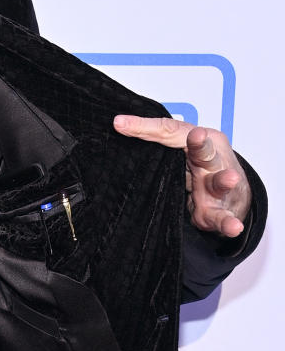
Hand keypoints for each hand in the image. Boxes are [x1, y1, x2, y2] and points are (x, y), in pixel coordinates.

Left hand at [113, 115, 250, 238]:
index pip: (170, 132)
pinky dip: (230, 223)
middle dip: (200, 144)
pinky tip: (234, 226)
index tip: (120, 123)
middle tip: (197, 136)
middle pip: (204, 151)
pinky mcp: (222, 211)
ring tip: (229, 178)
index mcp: (197, 141)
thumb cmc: (199, 167)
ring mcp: (218, 186)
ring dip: (224, 180)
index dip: (144, 128)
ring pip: (220, 181)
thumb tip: (117, 124)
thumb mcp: (177, 152)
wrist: (231, 196)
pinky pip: (225, 217)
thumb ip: (155, 140)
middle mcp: (211, 160)